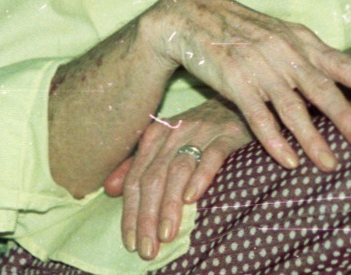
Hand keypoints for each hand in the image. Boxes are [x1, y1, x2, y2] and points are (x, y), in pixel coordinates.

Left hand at [104, 100, 252, 260]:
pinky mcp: (229, 134)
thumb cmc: (201, 130)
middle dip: (147, 216)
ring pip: (178, 169)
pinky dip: (200, 177)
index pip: (136, 178)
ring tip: (166, 234)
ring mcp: (202, 131)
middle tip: (147, 248)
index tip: (130, 242)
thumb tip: (110, 189)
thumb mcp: (166, 142)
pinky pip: (212, 156)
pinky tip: (192, 198)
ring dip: (170, 204)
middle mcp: (175, 132)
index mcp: (155, 135)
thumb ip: (138, 165)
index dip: (131, 212)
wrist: (240, 102)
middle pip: (154, 177)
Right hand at [141, 0, 350, 171]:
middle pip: (320, 88)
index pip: (338, 61)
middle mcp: (283, 52)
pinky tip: (289, 160)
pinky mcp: (235, 83)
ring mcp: (259, 68)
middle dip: (345, 116)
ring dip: (313, 139)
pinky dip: (274, 141)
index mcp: (298, 39)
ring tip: (331, 163)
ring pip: (292, 109)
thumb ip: (306, 55)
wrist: (193, 17)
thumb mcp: (280, 34)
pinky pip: (259, 118)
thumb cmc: (243, 30)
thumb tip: (339, 78)